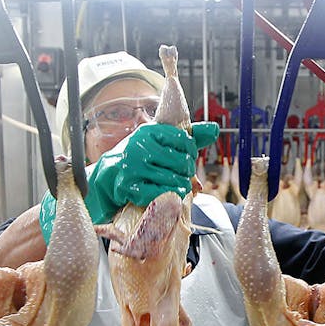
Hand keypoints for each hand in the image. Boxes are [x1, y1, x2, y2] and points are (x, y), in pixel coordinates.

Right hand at [84, 122, 220, 223]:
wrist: (109, 175)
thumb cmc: (140, 156)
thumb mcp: (161, 141)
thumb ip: (190, 135)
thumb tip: (215, 129)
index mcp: (149, 132)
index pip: (185, 141)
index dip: (191, 151)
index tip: (185, 156)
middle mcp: (140, 147)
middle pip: (183, 162)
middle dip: (187, 171)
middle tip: (182, 173)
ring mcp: (134, 168)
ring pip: (175, 180)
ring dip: (181, 186)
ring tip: (178, 184)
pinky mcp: (130, 188)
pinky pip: (162, 194)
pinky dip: (171, 196)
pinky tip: (169, 193)